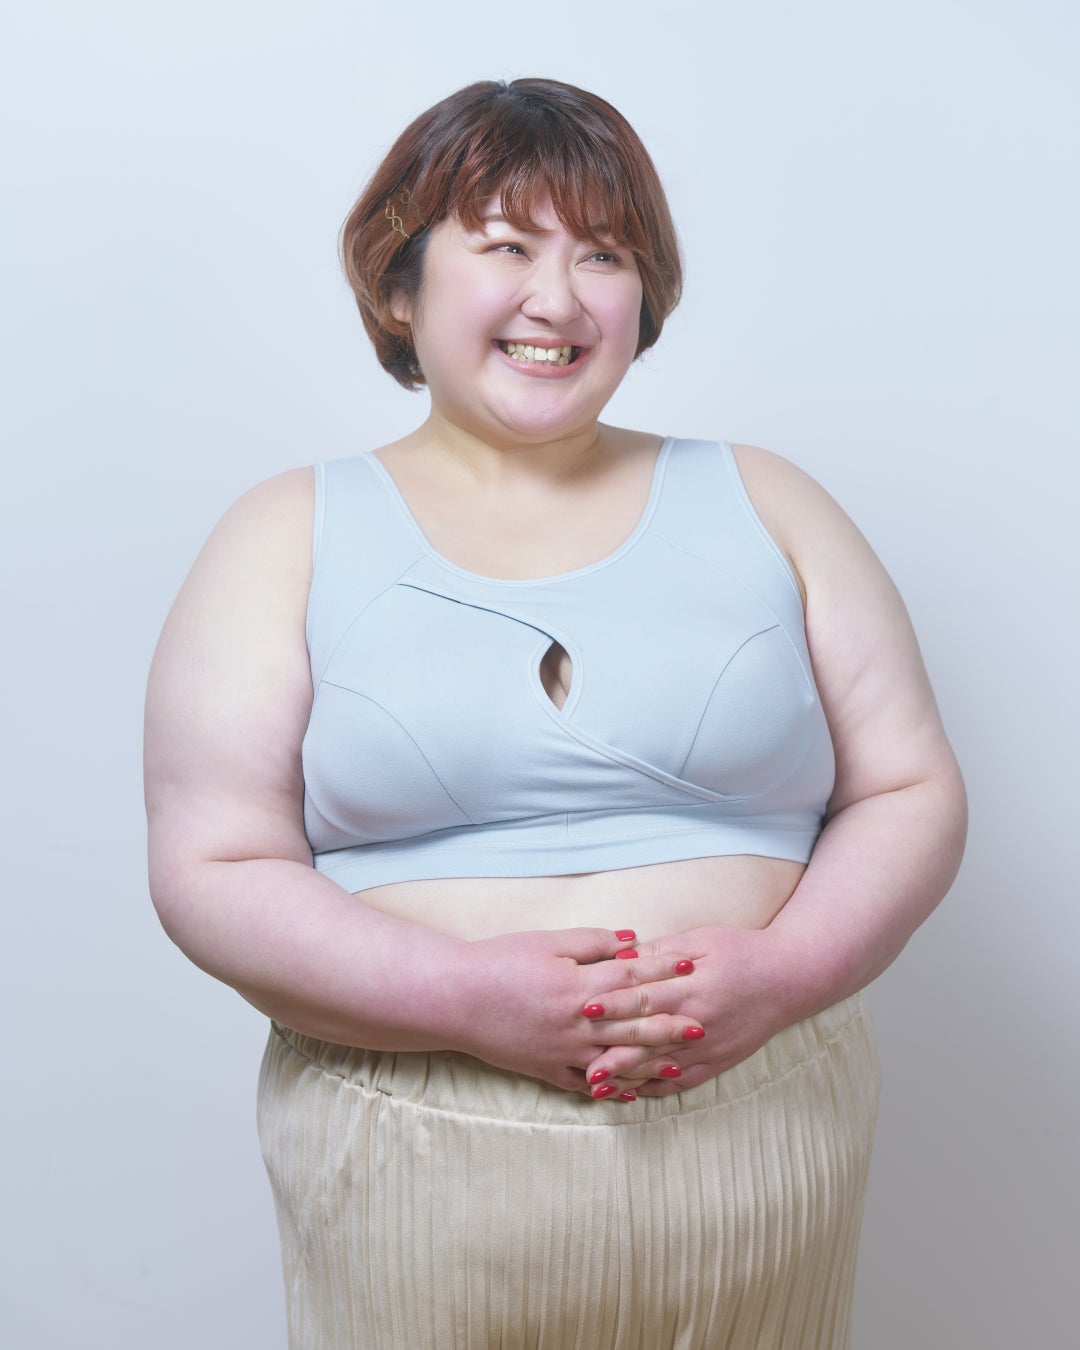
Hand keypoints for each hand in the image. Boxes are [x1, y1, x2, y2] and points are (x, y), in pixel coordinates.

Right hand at [450, 927, 704, 1095]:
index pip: (632, 979)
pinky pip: (585, 1083)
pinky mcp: (546, 1070)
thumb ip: (592, 942)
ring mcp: (562, 1051)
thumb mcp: (546, 942)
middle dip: (669, 1023)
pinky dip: (610, 1087)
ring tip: (678, 1064)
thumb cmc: (499, 961)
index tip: (691, 966)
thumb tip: (631, 941)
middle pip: (633, 1024)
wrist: (455, 998)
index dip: (664, 971)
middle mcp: (576, 1024)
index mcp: (578, 987)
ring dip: (649, 1062)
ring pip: (615, 1060)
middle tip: (702, 1023)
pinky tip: (630, 1090)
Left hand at [580, 926, 799, 1096]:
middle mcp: (699, 1022)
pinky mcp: (719, 1062)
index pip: (646, 999)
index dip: (614, 1005)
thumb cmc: (742, 951)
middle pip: (649, 1041)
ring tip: (598, 1086)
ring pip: (662, 1067)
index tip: (585, 1008)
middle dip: (614, 1053)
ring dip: (629, 1077)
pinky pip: (684, 1081)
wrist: (790, 978)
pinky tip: (633, 1091)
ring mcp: (710, 1047)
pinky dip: (657, 1087)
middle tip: (582, 1064)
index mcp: (692, 988)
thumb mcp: (702, 940)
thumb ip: (662, 953)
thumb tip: (624, 959)